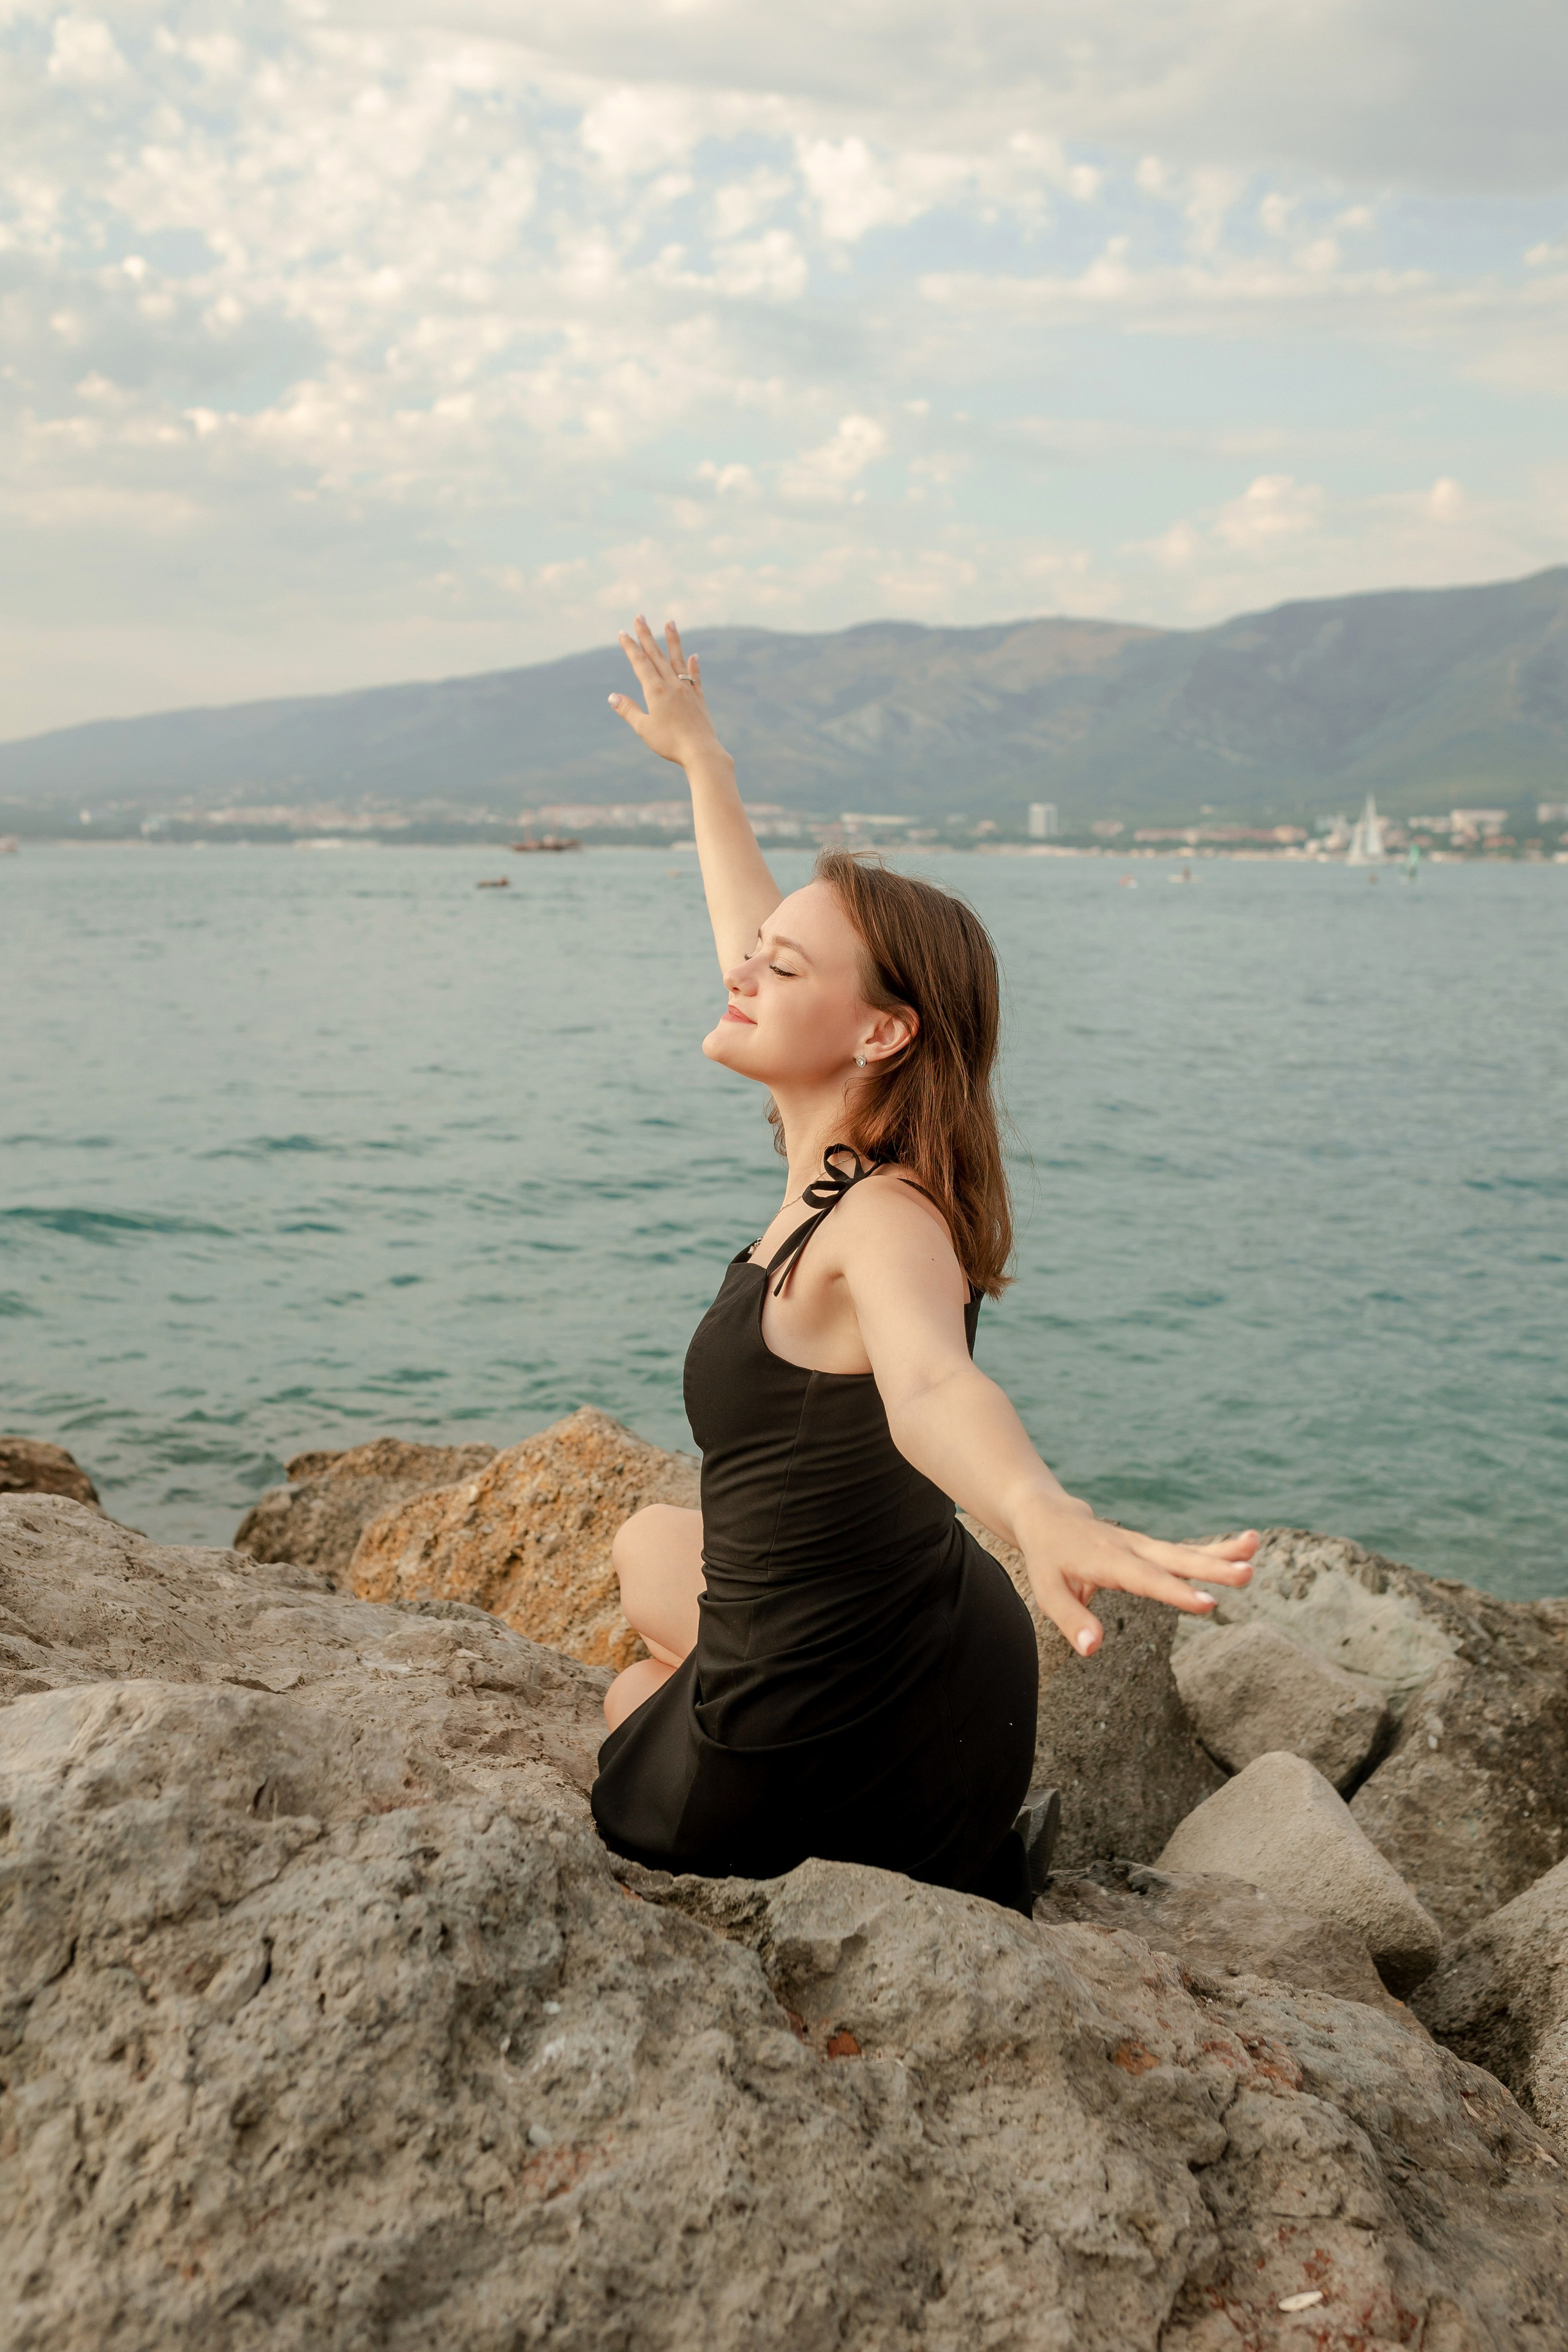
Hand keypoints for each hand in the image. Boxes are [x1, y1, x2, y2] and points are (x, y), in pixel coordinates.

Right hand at [608, 617, 726, 769]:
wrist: (701, 752)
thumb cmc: (669, 743)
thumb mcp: (644, 728)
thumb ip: (628, 710)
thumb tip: (612, 696)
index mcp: (655, 690)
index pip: (640, 663)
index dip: (630, 647)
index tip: (622, 632)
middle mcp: (671, 684)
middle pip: (656, 655)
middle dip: (646, 635)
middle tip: (640, 616)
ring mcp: (687, 689)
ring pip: (677, 660)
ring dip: (673, 640)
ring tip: (670, 622)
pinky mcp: (698, 698)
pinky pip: (694, 677)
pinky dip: (693, 666)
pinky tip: (693, 656)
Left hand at [1017, 1504, 1257, 1657]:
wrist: (1049, 1516)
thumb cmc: (1048, 1559)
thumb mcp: (1047, 1590)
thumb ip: (1071, 1619)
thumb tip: (1092, 1648)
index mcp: (1105, 1559)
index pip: (1145, 1579)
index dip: (1175, 1592)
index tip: (1207, 1604)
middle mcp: (1130, 1548)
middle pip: (1175, 1559)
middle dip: (1212, 1566)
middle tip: (1247, 1573)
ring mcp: (1144, 1545)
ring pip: (1185, 1551)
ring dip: (1222, 1551)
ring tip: (1256, 1548)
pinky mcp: (1151, 1548)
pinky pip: (1185, 1551)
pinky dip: (1215, 1549)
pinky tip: (1246, 1549)